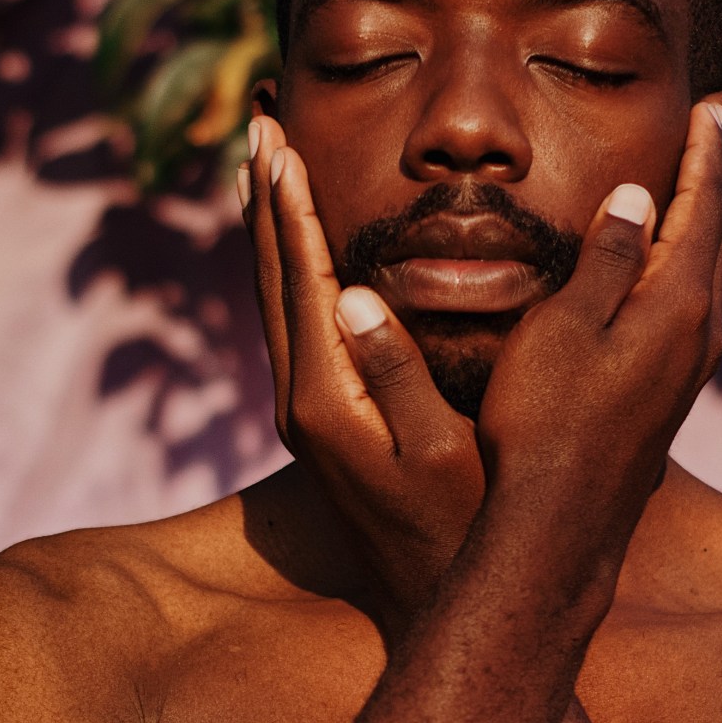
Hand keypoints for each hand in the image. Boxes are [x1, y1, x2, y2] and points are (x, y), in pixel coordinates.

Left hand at [245, 113, 484, 620]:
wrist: (436, 593)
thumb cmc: (462, 522)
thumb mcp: (439, 449)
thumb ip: (398, 371)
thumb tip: (358, 297)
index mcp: (327, 394)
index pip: (302, 279)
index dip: (291, 208)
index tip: (279, 143)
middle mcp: (301, 400)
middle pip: (271, 278)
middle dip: (266, 201)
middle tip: (258, 129)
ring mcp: (305, 412)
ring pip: (273, 300)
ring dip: (268, 232)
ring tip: (263, 172)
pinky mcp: (319, 420)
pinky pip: (290, 325)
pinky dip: (285, 273)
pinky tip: (294, 252)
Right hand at [478, 101, 721, 564]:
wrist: (556, 527)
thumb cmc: (544, 422)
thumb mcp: (563, 327)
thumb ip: (604, 260)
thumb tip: (634, 197)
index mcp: (675, 304)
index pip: (700, 208)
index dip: (701, 155)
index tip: (705, 110)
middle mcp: (697, 336)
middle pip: (717, 240)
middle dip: (717, 184)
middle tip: (721, 136)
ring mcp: (686, 373)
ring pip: (709, 280)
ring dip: (708, 229)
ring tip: (712, 195)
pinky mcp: (665, 401)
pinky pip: (693, 314)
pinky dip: (691, 273)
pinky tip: (676, 283)